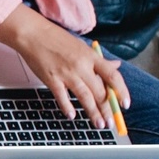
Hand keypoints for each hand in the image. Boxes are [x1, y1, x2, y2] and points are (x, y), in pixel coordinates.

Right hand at [0, 6, 127, 128]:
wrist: (34, 35)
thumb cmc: (56, 39)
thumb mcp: (83, 47)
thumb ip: (99, 60)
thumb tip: (116, 66)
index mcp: (92, 57)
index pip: (113, 76)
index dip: (122, 91)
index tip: (125, 104)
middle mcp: (82, 66)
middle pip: (100, 91)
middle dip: (107, 110)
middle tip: (111, 123)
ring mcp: (67, 74)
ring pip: (85, 97)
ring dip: (93, 113)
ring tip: (99, 124)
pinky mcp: (52, 79)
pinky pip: (62, 97)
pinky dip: (68, 107)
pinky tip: (72, 116)